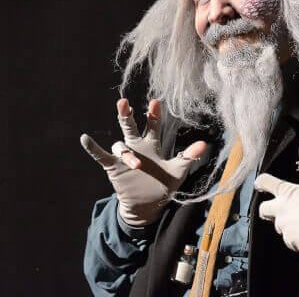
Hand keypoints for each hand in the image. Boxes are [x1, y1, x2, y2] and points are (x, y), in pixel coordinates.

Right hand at [80, 98, 206, 225]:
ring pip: (120, 146)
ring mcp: (125, 156)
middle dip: (126, 114)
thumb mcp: (178, 171)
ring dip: (126, 153)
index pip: (152, 125)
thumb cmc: (164, 185)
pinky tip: (84, 138)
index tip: (155, 102)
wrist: (148, 206)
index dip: (154, 114)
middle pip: (129, 126)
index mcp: (152, 144)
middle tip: (124, 102)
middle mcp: (137, 146)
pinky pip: (101, 155)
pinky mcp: (113, 167)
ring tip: (136, 164)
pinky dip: (92, 148)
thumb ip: (188, 156)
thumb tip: (204, 144)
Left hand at [254, 142, 298, 253]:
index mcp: (286, 192)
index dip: (261, 181)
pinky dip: (295, 235)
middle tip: (281, 205)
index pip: (264, 182)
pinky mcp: (291, 241)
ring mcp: (285, 227)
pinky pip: (288, 238)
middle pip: (262, 208)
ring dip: (285, 221)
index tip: (261, 183)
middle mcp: (281, 210)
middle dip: (268, 207)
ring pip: (278, 224)